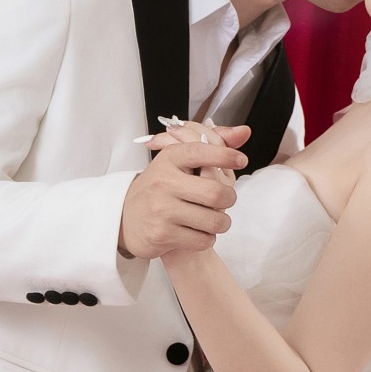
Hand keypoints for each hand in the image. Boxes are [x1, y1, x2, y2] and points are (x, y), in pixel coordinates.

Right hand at [118, 122, 248, 262]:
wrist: (125, 218)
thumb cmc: (160, 188)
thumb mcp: (178, 162)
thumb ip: (212, 145)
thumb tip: (244, 132)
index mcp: (168, 159)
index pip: (200, 151)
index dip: (226, 155)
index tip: (241, 160)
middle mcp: (163, 182)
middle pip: (215, 193)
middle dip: (229, 199)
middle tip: (227, 200)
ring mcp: (162, 209)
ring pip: (213, 220)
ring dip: (221, 222)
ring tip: (216, 219)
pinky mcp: (162, 234)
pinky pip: (202, 239)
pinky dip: (207, 238)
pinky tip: (199, 232)